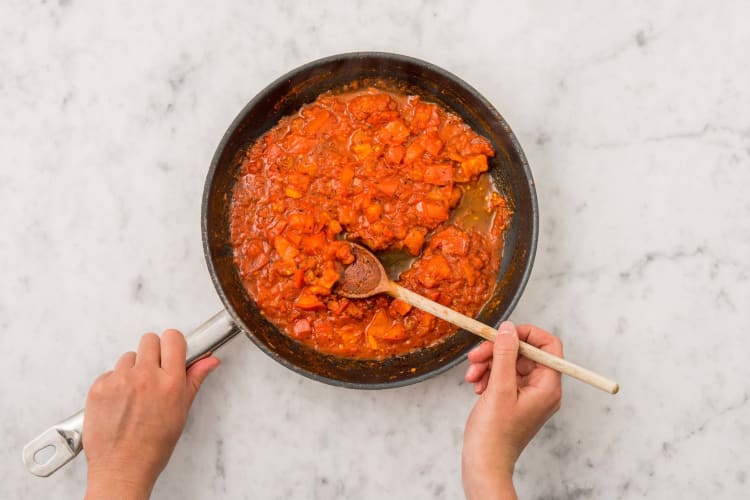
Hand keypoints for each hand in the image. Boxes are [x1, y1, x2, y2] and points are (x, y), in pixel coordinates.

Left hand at [83, 330, 219, 499]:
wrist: (122, 468)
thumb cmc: (152, 446)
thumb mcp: (181, 411)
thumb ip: (194, 379)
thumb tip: (209, 362)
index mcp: (170, 383)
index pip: (173, 338)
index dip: (173, 343)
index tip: (172, 351)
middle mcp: (146, 377)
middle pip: (149, 340)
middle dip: (153, 353)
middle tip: (153, 373)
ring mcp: (120, 381)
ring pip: (128, 356)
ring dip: (132, 369)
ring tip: (135, 393)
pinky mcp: (99, 387)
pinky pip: (109, 372)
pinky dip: (114, 383)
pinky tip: (120, 402)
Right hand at [462, 322, 562, 499]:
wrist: (484, 463)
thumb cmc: (495, 434)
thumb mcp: (499, 388)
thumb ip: (505, 355)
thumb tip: (509, 329)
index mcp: (548, 386)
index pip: (548, 346)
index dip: (527, 335)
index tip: (503, 333)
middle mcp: (542, 389)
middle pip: (524, 354)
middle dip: (498, 351)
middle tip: (476, 355)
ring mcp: (528, 395)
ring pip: (510, 364)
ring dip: (488, 364)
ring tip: (472, 376)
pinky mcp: (514, 400)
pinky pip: (503, 377)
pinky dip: (488, 376)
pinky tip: (476, 385)